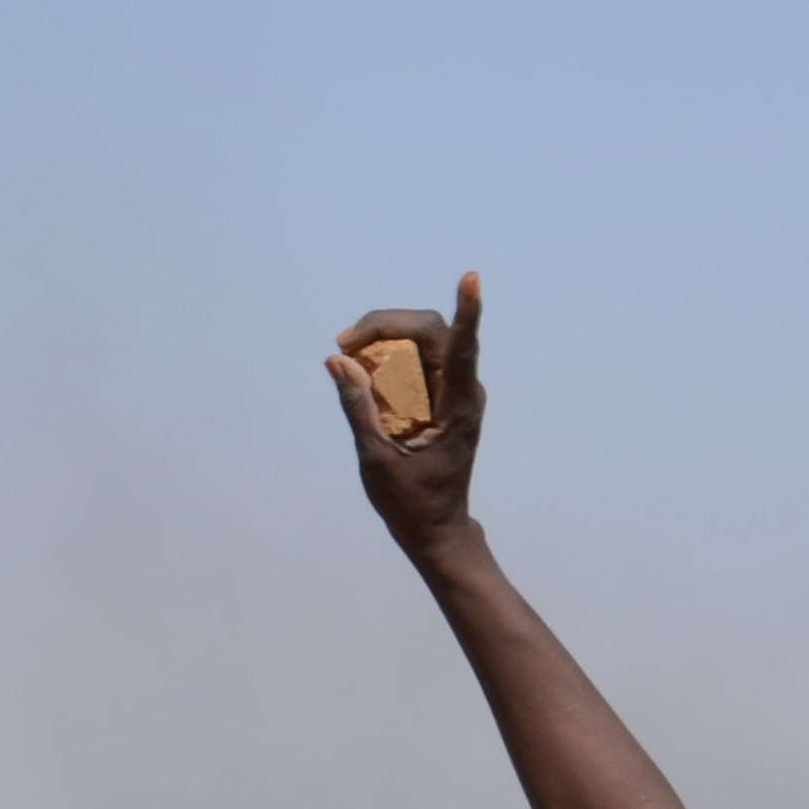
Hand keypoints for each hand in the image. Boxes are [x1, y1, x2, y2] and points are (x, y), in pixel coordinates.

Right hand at [326, 275, 485, 550]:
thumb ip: (358, 407)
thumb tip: (338, 361)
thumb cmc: (410, 503)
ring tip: (346, 354)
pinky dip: (388, 357)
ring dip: (384, 338)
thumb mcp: (376, 459)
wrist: (436, 531)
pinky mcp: (441, 398)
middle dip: (387, 325)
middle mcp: (462, 392)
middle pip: (432, 333)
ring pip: (423, 342)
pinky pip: (417, 362)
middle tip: (343, 343)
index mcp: (458, 407)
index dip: (466, 310)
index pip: (462, 346)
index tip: (470, 278)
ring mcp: (453, 393)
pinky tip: (362, 366)